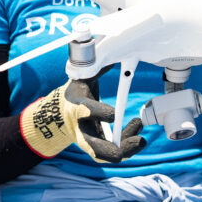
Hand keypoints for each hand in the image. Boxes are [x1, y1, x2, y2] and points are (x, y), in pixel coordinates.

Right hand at [20, 76, 145, 162]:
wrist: (61, 114)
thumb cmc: (77, 92)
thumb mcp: (82, 77)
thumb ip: (95, 64)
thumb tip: (109, 45)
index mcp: (75, 106)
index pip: (85, 111)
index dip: (99, 113)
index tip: (115, 112)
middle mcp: (80, 128)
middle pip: (96, 147)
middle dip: (119, 148)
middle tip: (139, 139)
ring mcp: (89, 141)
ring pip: (108, 155)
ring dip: (128, 149)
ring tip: (141, 137)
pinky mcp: (97, 148)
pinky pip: (113, 153)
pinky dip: (128, 146)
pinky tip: (136, 133)